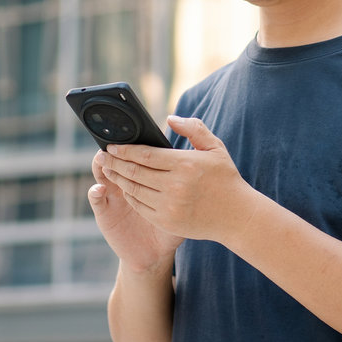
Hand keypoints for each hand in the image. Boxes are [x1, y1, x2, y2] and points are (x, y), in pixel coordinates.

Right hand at [89, 148, 181, 275]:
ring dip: (101, 166)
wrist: (156, 251)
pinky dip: (96, 192)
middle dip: (114, 151)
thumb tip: (183, 147)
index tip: (133, 133)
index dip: (134, 145)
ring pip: (102, 174)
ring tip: (102, 159)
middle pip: (116, 159)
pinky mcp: (104, 212)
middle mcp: (125, 181)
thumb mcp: (180, 199)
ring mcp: (112, 195)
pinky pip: (96, 199)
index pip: (136, 153)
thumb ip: (182, 176)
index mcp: (145, 174)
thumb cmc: (174, 221)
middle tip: (113, 142)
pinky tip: (100, 189)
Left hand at [98, 116, 263, 245]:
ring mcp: (170, 206)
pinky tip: (126, 188)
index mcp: (185, 164)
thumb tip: (170, 118)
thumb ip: (193, 129)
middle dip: (116, 163)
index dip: (125, 149)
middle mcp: (175, 186)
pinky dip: (130, 197)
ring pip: (135, 190)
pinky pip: (141, 207)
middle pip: (135, 172)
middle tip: (104, 156)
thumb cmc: (225, 178)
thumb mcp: (215, 148)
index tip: (112, 145)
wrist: (237, 217)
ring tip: (110, 170)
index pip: (146, 155)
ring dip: (119, 179)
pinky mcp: (168, 223)